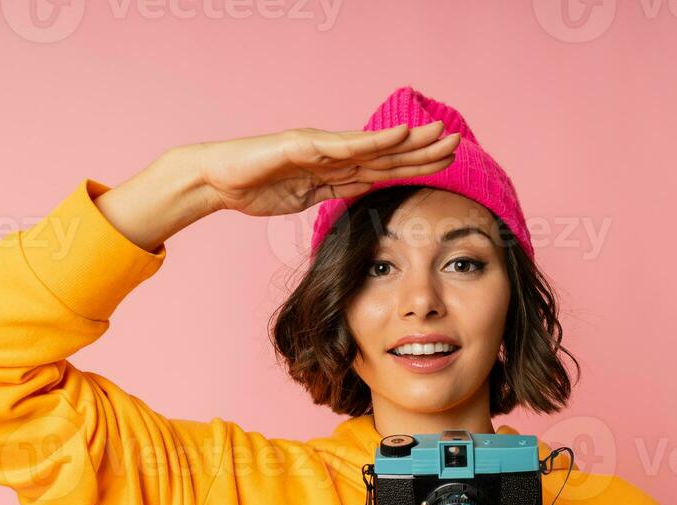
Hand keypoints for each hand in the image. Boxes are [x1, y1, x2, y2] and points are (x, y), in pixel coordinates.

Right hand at [190, 121, 459, 217]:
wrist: (218, 179)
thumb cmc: (254, 188)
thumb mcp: (304, 197)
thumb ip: (330, 193)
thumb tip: (358, 197)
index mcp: (336, 168)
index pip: (384, 167)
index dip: (416, 163)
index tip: (446, 162)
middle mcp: (334, 154)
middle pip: (387, 153)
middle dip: (423, 150)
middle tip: (458, 143)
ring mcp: (321, 148)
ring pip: (374, 147)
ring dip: (410, 142)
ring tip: (440, 136)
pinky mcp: (304, 146)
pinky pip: (345, 146)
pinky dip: (374, 141)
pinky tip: (399, 135)